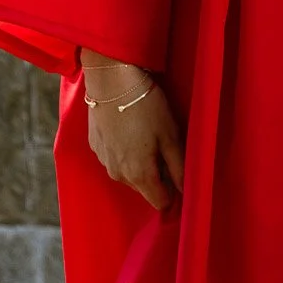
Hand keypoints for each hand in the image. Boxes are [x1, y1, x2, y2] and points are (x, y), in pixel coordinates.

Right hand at [81, 50, 184, 211]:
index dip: (173, 191)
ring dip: (141, 162)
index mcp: (139, 175)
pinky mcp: (95, 146)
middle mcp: (118, 175)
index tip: (179, 171)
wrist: (111, 81)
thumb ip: (179, 167)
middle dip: (158, 174)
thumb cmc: (146, 106)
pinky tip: (130, 128)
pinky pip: (115, 158)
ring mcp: (104, 162)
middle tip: (165, 145)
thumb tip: (186, 190)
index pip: (160, 202)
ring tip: (147, 133)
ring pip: (129, 173)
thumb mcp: (171, 135)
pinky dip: (125, 150)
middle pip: (145, 188)